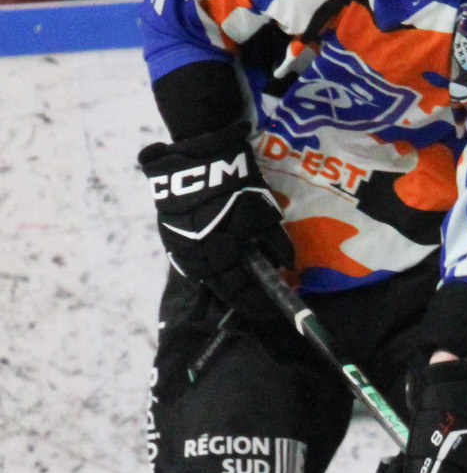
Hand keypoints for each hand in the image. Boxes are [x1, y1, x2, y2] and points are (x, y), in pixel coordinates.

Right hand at [139, 124, 293, 317]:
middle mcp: (195, 260)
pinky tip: (228, 269)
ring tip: (248, 289)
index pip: (240, 292)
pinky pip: (195, 262)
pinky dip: (214, 269)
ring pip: (207, 277)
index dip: (258, 304)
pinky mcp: (172, 236)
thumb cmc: (236, 189)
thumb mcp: (264, 216)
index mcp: (218, 257)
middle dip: (245, 298)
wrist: (196, 162)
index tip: (274, 310)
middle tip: (263, 304)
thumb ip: (277, 245)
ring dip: (228, 284)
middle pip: (222, 289)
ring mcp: (179, 249)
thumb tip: (289, 267)